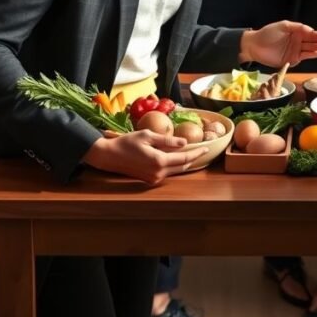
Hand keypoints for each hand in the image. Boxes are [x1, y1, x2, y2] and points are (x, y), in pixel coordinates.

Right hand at [82, 129, 205, 184]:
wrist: (110, 156)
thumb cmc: (127, 142)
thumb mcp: (148, 136)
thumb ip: (167, 140)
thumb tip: (185, 143)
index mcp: (159, 161)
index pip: (184, 158)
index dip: (196, 153)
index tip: (206, 148)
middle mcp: (158, 173)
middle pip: (182, 167)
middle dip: (194, 159)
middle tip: (203, 150)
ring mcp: (154, 178)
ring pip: (176, 171)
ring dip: (185, 163)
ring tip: (194, 153)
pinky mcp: (150, 180)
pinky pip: (167, 172)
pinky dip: (175, 166)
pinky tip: (178, 158)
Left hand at [240, 20, 316, 67]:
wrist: (254, 46)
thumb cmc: (267, 33)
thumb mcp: (283, 26)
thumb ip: (297, 27)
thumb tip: (310, 30)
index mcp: (296, 32)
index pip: (311, 34)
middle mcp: (298, 41)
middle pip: (313, 42)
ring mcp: (295, 51)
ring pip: (310, 50)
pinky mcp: (291, 60)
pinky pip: (303, 57)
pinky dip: (310, 55)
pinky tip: (316, 53)